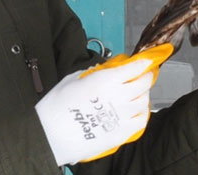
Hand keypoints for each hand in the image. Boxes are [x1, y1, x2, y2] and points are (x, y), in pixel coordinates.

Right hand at [36, 43, 172, 165]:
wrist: (51, 134)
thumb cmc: (57, 105)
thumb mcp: (73, 79)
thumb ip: (92, 74)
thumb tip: (102, 71)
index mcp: (105, 79)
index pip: (134, 68)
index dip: (142, 63)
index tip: (146, 61)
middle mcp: (118, 95)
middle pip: (143, 83)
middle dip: (146, 77)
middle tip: (144, 76)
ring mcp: (122, 115)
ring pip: (144, 102)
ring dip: (143, 95)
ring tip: (138, 94)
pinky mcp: (121, 132)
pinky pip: (141, 121)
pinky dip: (142, 113)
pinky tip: (137, 111)